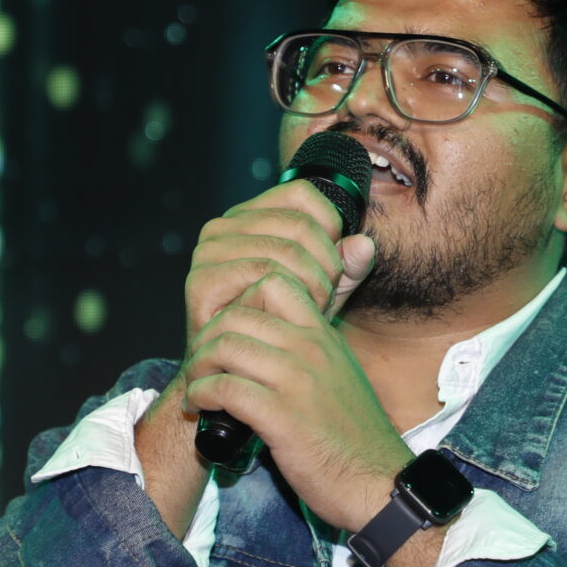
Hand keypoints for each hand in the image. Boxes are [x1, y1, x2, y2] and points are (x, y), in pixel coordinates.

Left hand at [175, 267, 409, 532]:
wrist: (378, 483)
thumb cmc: (355, 438)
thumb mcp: (339, 376)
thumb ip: (309, 353)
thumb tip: (267, 342)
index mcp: (324, 336)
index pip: (274, 283)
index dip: (240, 302)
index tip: (230, 333)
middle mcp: (311, 349)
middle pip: (239, 313)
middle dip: (208, 336)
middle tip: (201, 363)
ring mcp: (297, 382)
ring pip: (225, 346)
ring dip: (199, 366)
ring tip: (197, 385)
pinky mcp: (282, 417)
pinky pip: (225, 388)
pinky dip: (202, 394)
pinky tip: (202, 406)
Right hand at [180, 178, 377, 351]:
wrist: (244, 372)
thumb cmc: (283, 324)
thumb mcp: (326, 289)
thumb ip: (348, 266)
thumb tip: (365, 245)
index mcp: (250, 215)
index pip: (303, 195)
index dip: (331, 229)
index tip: (332, 266)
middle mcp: (223, 226)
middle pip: (299, 225)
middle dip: (325, 266)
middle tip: (325, 299)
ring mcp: (208, 252)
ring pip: (286, 251)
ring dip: (311, 287)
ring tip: (310, 311)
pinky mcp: (201, 281)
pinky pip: (262, 275)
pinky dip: (287, 298)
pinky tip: (288, 319)